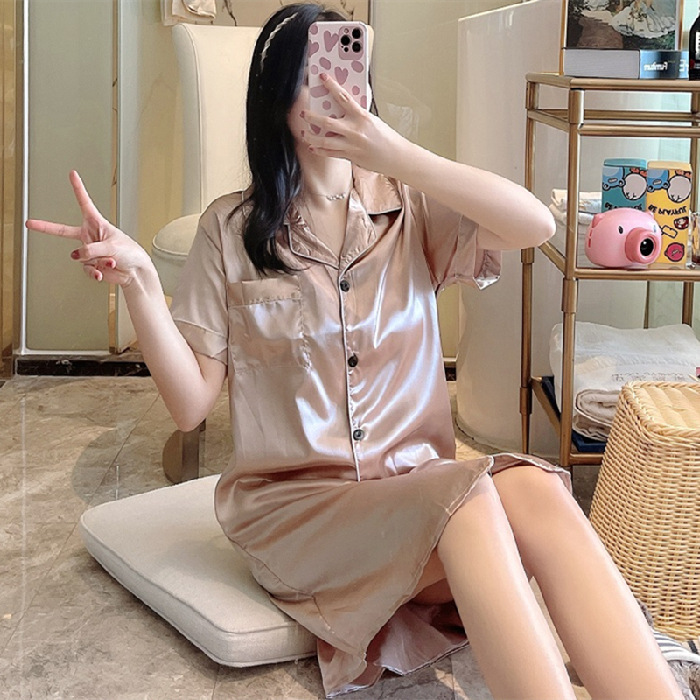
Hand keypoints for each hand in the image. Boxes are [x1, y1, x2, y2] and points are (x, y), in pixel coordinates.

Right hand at [25, 170, 151, 285]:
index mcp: (97, 224)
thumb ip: (92, 249)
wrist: (136, 272)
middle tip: (31, 223)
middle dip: (46, 228)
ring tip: (109, 261)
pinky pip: (85, 269)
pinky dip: (94, 272)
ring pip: (81, 257)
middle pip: (63, 230)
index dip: (78, 188)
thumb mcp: (112, 246)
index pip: (84, 203)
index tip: (73, 174)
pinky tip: (102, 272)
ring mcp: (90, 251)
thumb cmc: (131, 253)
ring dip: (97, 260)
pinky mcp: (92, 264)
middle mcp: (91, 236)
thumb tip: (75, 255)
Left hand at [300, 74, 408, 174]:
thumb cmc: (386, 137)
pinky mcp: (350, 156)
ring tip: (304, 133)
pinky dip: (319, 150)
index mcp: (362, 117)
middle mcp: (354, 131)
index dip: (331, 86)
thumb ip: (356, 115)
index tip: (322, 78)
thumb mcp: (373, 120)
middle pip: (327, 122)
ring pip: (324, 141)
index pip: (343, 97)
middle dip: (312, 117)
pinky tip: (313, 147)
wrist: (396, 156)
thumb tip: (341, 109)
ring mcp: (351, 145)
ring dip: (311, 137)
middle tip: (304, 113)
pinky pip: (330, 153)